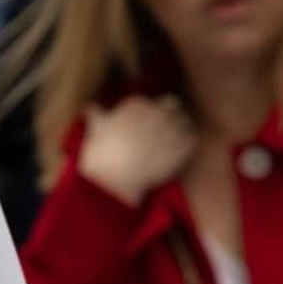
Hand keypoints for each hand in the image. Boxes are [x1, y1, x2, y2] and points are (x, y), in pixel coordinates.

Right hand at [76, 94, 195, 206]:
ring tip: (166, 144)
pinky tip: (173, 155)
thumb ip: (96, 115)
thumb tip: (91, 108)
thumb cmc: (101, 155)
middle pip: (172, 104)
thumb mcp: (93, 131)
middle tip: (156, 131)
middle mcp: (159, 110)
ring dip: (177, 129)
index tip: (140, 125)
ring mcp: (174, 127)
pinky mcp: (185, 146)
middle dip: (167, 114)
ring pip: (184, 121)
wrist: (115, 182)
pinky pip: (191, 139)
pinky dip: (185, 145)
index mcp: (137, 103)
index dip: (146, 113)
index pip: (150, 101)